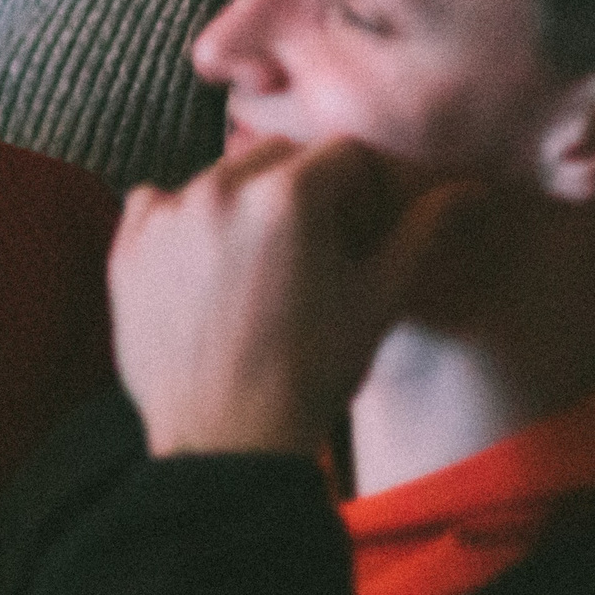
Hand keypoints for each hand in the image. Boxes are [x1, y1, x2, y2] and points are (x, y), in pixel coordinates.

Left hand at [110, 138, 481, 459]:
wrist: (225, 441)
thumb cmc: (310, 373)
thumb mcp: (379, 300)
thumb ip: (423, 232)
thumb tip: (468, 192)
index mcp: (286, 196)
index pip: (341, 153)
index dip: (361, 188)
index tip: (358, 227)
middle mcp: (217, 191)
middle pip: (275, 156)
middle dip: (302, 188)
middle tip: (313, 247)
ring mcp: (164, 217)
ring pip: (217, 179)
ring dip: (243, 204)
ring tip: (259, 267)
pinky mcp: (126, 245)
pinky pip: (158, 204)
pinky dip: (182, 222)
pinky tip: (205, 269)